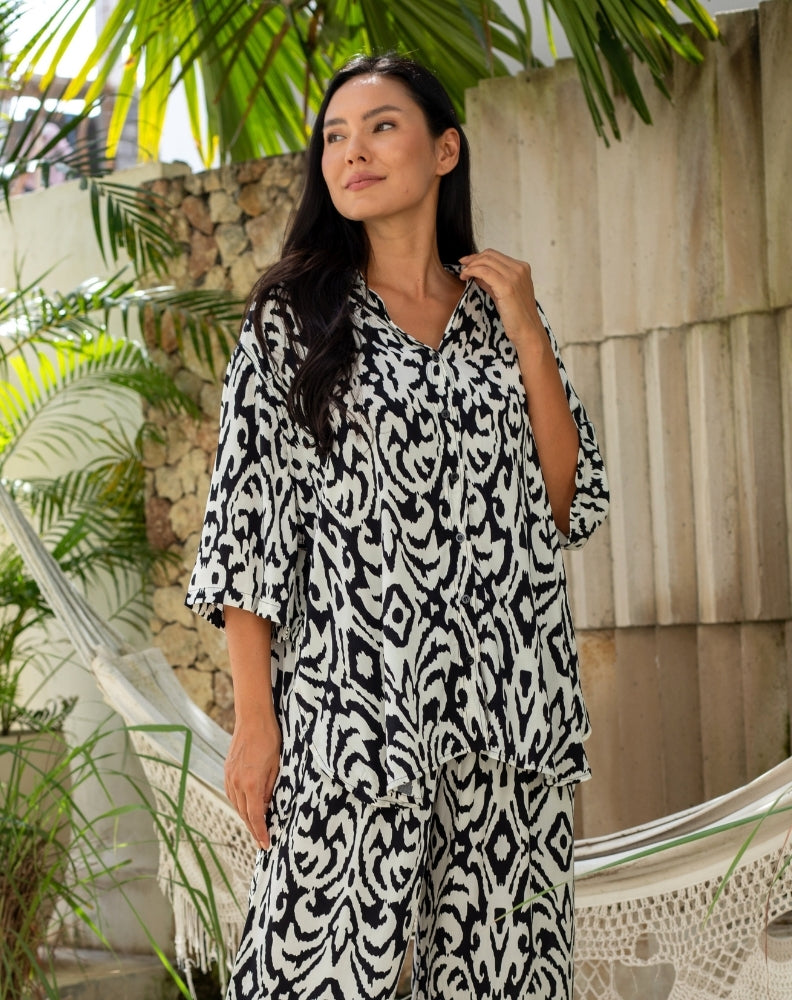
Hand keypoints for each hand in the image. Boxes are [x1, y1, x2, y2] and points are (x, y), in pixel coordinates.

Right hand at [224, 717, 281, 848]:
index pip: (255, 816)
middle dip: (253, 830)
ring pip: (236, 805)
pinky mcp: (227, 770)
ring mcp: (229, 776)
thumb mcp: (277, 766)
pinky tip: (246, 807)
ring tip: (256, 828)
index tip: (266, 845)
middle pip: (244, 814)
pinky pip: (232, 794)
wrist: (253, 718)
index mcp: (251, 784)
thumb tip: (267, 806)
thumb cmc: (270, 739)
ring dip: (246, 818)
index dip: (260, 833)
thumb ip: (270, 788)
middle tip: (262, 843)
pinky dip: (240, 804)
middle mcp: (237, 783)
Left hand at [458, 249, 545, 351]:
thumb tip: (475, 272)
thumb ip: (491, 281)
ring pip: (486, 261)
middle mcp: (520, 269)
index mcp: (522, 268)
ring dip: (471, 266)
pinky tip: (466, 277)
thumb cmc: (516, 316)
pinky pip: (484, 272)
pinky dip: (472, 271)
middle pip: (490, 255)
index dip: (478, 257)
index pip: (495, 255)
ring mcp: (514, 276)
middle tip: (462, 268)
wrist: (527, 331)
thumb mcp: (502, 293)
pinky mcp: (507, 287)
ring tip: (463, 275)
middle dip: (473, 259)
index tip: (466, 263)